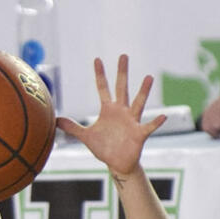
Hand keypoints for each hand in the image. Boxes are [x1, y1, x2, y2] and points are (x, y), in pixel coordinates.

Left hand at [56, 55, 162, 175]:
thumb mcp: (85, 136)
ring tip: (148, 77)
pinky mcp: (139, 133)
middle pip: (121, 88)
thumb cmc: (104, 147)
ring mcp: (132, 121)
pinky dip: (156, 122)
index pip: (103, 88)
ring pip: (138, 103)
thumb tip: (55, 120)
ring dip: (143, 92)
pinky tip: (163, 116)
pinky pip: (149, 126)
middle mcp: (121, 111)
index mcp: (108, 110)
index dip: (100, 74)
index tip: (97, 59)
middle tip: (123, 55)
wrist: (117, 163)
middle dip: (122, 73)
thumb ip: (72, 127)